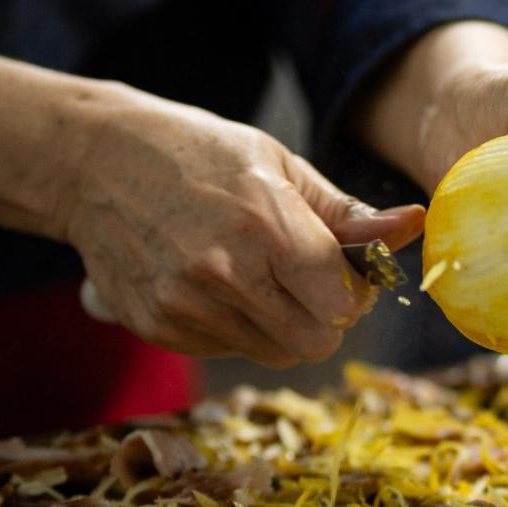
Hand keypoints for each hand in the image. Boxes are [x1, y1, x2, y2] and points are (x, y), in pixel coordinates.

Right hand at [66, 89, 423, 366]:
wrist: (92, 161)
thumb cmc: (199, 154)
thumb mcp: (280, 167)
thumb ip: (348, 213)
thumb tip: (415, 225)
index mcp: (268, 227)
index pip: (343, 304)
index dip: (355, 295)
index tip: (343, 273)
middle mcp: (226, 273)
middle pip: (316, 343)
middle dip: (326, 319)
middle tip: (309, 284)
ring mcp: (187, 305)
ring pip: (274, 353)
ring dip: (282, 326)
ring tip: (257, 276)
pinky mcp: (158, 326)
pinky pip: (227, 349)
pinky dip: (236, 327)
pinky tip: (216, 284)